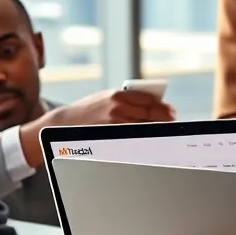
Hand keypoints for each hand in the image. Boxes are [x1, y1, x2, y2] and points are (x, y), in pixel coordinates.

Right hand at [49, 88, 175, 127]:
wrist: (64, 122)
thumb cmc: (89, 110)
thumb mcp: (106, 97)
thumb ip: (126, 100)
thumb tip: (152, 106)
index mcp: (118, 95)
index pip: (149, 101)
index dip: (163, 107)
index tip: (171, 111)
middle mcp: (118, 108)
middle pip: (150, 115)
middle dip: (164, 119)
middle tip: (172, 122)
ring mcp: (114, 124)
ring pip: (144, 127)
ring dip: (157, 129)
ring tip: (164, 131)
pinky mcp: (110, 137)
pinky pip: (133, 138)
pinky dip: (144, 138)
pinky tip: (150, 140)